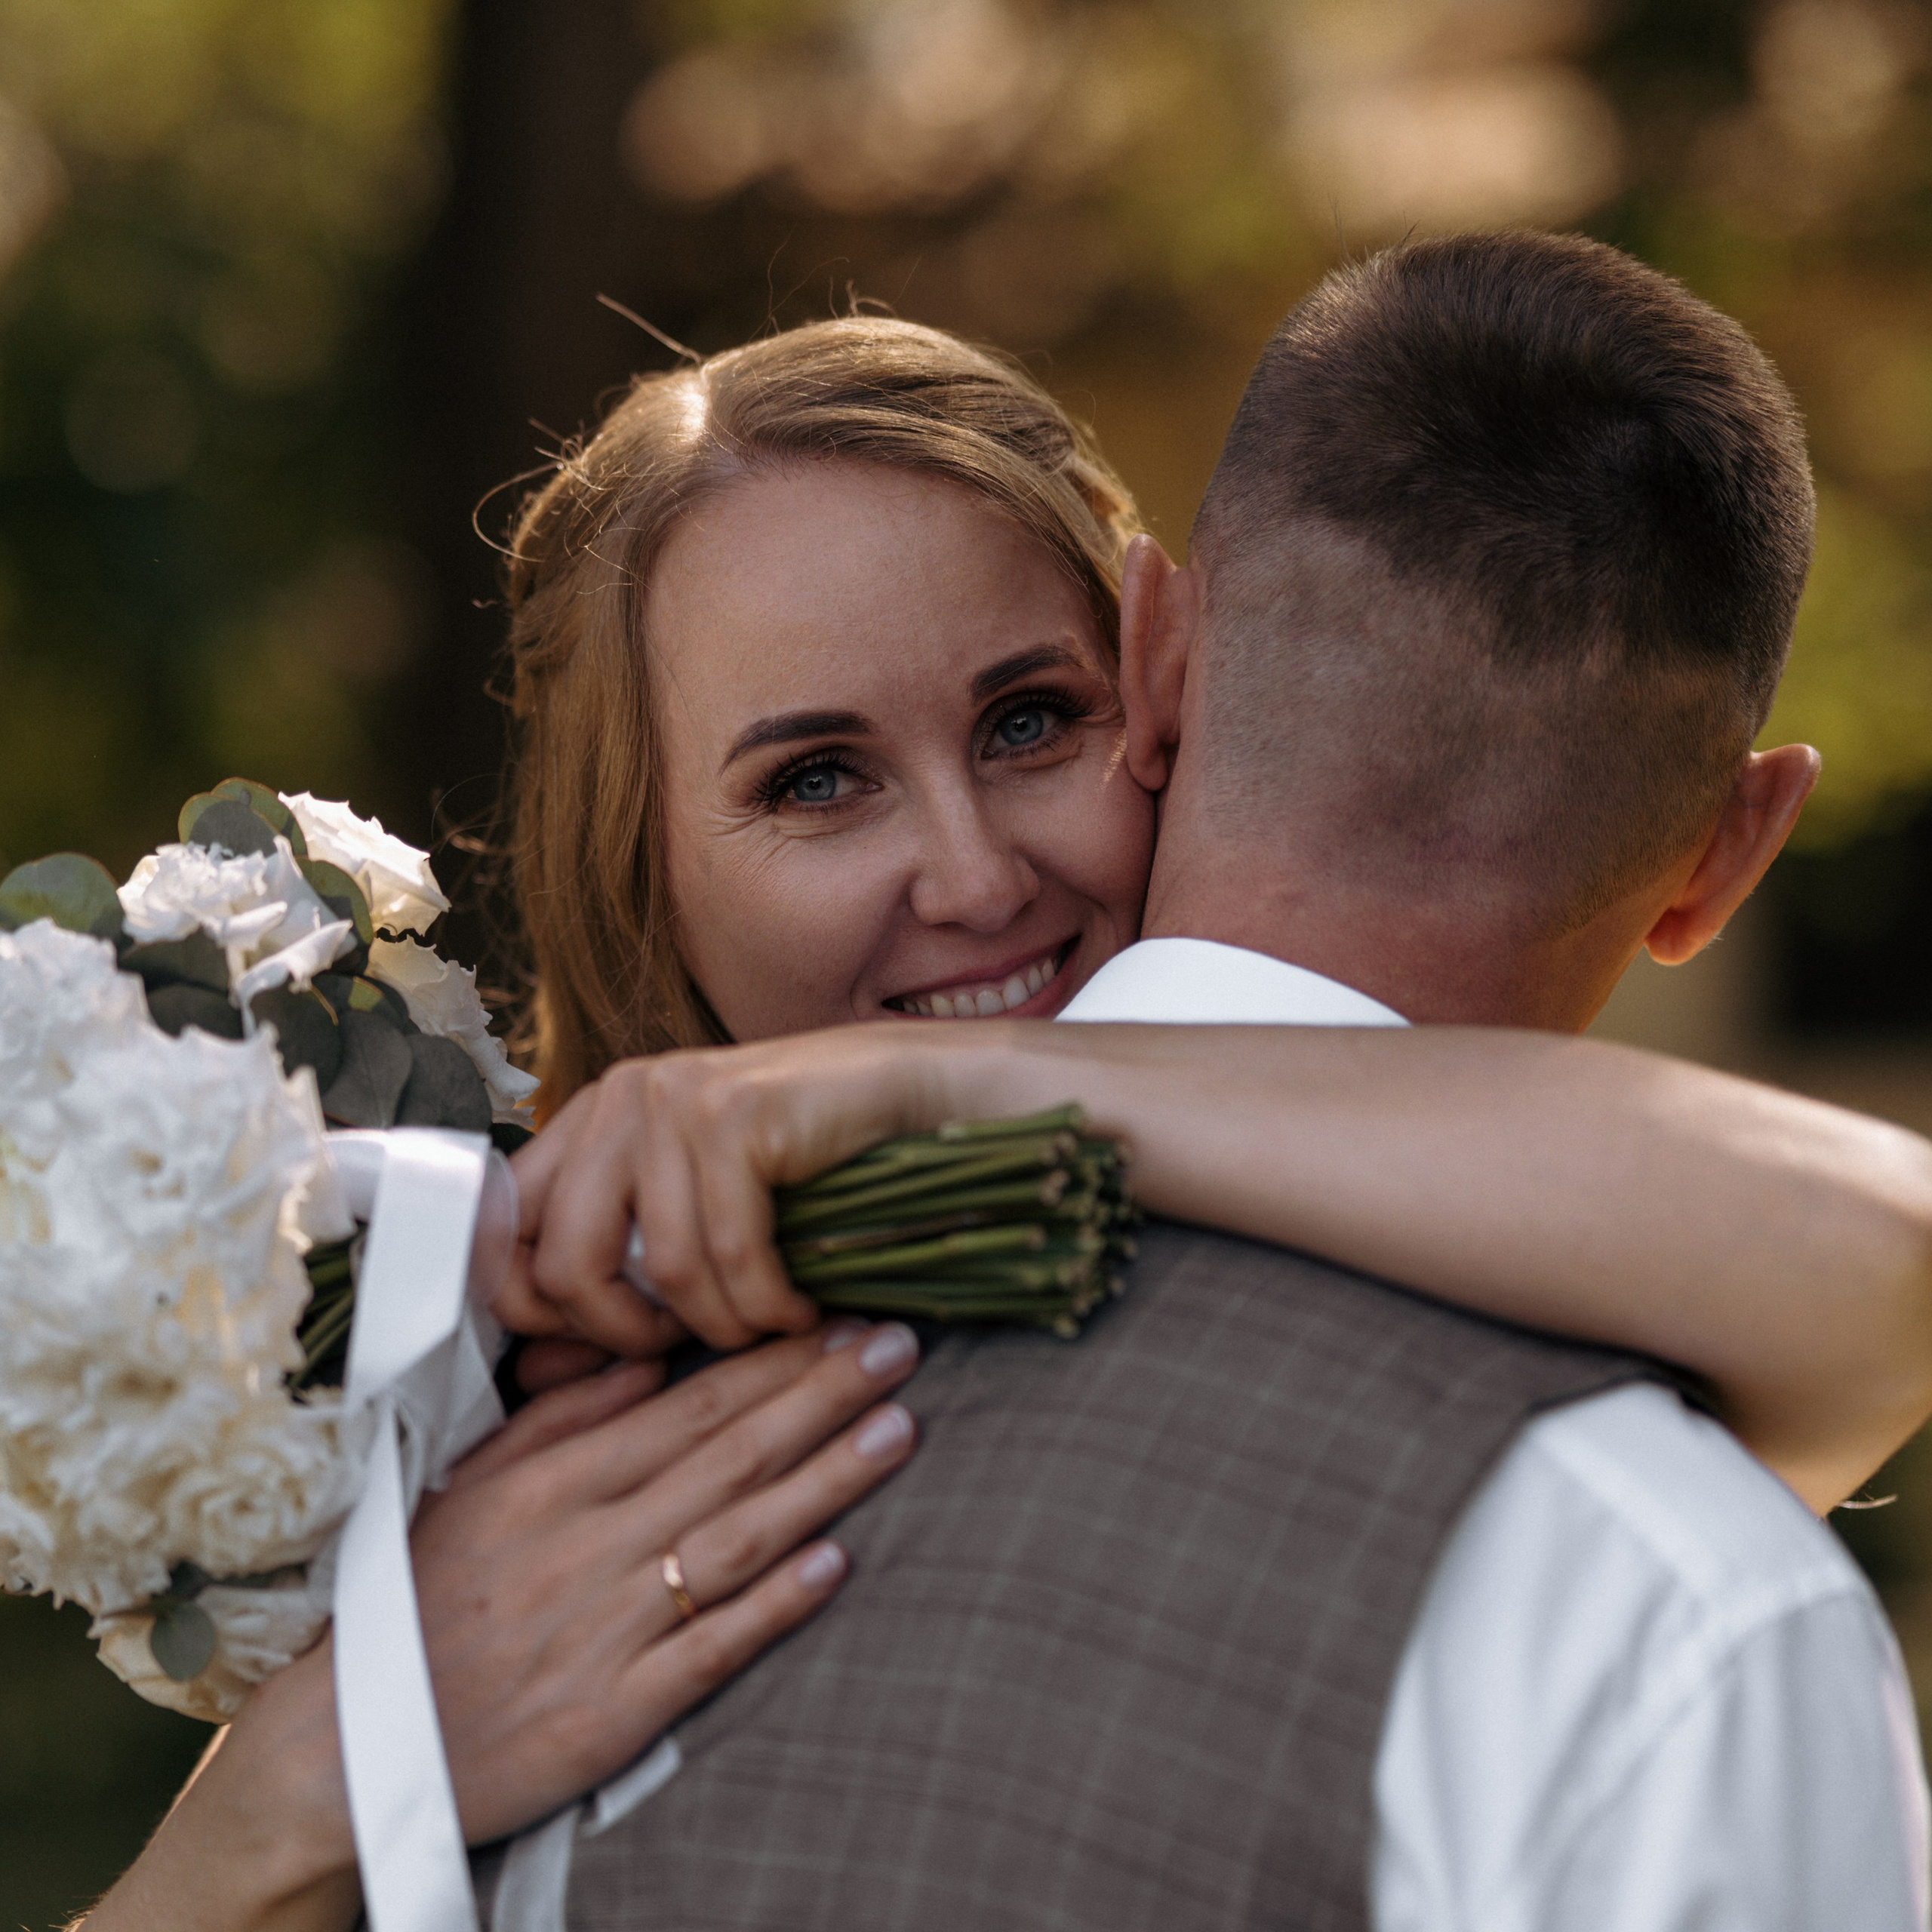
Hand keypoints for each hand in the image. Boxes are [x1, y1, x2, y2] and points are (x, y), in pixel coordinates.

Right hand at [84, 1320, 921, 1931]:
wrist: (344, 1751)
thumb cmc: (411, 1607)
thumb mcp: (465, 1491)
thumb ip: (555, 1424)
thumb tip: (641, 1367)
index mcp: (551, 1485)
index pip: (686, 1407)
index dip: (773, 1362)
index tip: (841, 1322)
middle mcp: (587, 1544)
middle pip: (728, 1457)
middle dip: (821, 1396)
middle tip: (898, 1348)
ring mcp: (606, 1628)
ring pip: (735, 1539)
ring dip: (824, 1482)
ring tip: (897, 1431)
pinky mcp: (614, 1711)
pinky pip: (709, 1648)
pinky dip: (775, 1605)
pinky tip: (837, 1563)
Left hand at [499, 1026, 984, 1353]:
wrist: (912, 1094)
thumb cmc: (805, 1165)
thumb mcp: (691, 1219)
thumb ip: (615, 1280)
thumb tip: (533, 1375)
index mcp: (591, 1118)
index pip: (507, 1232)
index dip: (537, 1312)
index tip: (603, 1349)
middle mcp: (618, 1098)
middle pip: (563, 1265)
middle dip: (625, 1337)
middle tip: (684, 1349)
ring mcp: (673, 1098)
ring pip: (657, 1268)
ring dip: (717, 1326)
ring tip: (759, 1328)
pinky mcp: (732, 1110)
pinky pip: (728, 1252)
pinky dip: (766, 1303)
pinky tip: (796, 1308)